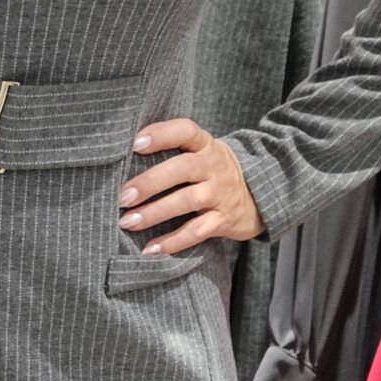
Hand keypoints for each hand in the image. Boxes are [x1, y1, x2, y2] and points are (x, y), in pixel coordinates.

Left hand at [117, 116, 263, 250]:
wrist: (258, 197)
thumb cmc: (213, 172)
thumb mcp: (202, 153)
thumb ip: (173, 151)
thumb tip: (122, 157)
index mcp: (205, 145)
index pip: (185, 131)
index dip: (161, 134)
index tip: (135, 144)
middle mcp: (214, 166)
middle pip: (183, 168)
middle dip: (150, 182)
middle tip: (122, 196)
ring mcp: (220, 194)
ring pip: (187, 201)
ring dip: (155, 213)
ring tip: (128, 222)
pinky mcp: (224, 220)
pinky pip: (196, 231)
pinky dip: (172, 241)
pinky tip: (150, 249)